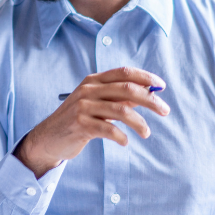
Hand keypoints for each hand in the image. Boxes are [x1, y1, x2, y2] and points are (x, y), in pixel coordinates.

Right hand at [15, 67, 169, 177]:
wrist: (49, 137)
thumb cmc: (77, 119)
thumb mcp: (97, 104)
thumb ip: (119, 98)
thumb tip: (147, 95)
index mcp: (93, 81)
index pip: (123, 73)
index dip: (145, 77)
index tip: (161, 86)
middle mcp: (88, 90)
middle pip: (126, 89)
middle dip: (150, 100)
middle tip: (165, 110)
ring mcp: (83, 106)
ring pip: (121, 110)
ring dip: (139, 122)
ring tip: (146, 133)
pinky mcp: (80, 124)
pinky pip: (109, 129)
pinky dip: (121, 136)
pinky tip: (125, 141)